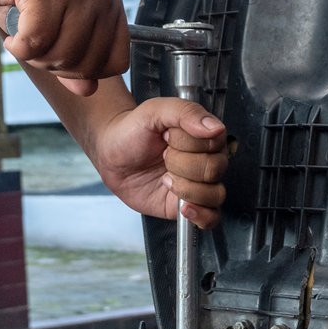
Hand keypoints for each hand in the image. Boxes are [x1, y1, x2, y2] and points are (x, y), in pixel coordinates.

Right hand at [0, 0, 129, 96]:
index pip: (115, 63)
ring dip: (34, 56)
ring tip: (23, 33)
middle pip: (86, 65)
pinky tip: (11, 35)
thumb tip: (88, 91)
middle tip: (34, 41)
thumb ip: (72, 61)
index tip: (58, 54)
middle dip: (53, 65)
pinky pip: (35, 42)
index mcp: (110, 5)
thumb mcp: (52, 31)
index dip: (84, 72)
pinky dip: (17, 47)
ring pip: (61, 56)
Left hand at [91, 98, 228, 228]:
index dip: (189, 144)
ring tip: (166, 179)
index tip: (167, 138)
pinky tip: (183, 206)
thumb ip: (185, 112)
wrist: (112, 155)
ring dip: (187, 189)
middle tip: (163, 156)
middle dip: (181, 164)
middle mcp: (206, 160)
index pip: (215, 143)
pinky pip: (212, 217)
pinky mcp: (190, 205)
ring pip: (215, 194)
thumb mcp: (154, 111)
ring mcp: (199, 184)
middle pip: (214, 169)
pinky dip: (201, 215)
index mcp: (204, 135)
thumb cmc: (134, 130)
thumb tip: (215, 128)